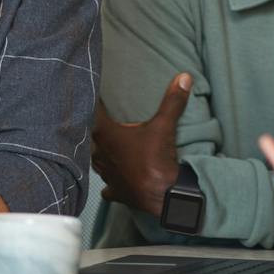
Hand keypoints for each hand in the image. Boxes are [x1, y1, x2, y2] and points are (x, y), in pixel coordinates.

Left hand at [91, 72, 192, 218]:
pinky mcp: (115, 190)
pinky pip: (108, 186)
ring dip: (100, 154)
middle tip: (97, 120)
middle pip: (90, 138)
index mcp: (105, 135)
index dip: (92, 105)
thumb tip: (184, 77)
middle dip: (94, 129)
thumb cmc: (157, 159)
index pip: (91, 113)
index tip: (91, 97)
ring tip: (105, 146)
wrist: (164, 195)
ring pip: (95, 160)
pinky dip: (110, 182)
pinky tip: (112, 180)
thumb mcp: (164, 126)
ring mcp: (106, 174)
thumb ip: (172, 100)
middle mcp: (99, 154)